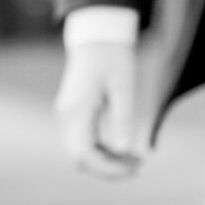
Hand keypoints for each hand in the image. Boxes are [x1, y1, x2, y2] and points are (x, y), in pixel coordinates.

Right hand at [55, 41, 142, 178]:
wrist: (98, 35)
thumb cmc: (113, 58)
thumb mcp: (124, 87)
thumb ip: (123, 119)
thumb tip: (125, 150)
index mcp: (78, 110)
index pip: (84, 153)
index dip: (107, 168)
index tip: (133, 169)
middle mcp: (67, 115)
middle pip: (79, 157)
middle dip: (107, 169)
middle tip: (136, 167)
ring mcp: (68, 114)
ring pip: (80, 151)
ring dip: (105, 161)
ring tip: (133, 160)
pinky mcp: (74, 112)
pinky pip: (83, 141)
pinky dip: (101, 151)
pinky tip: (122, 150)